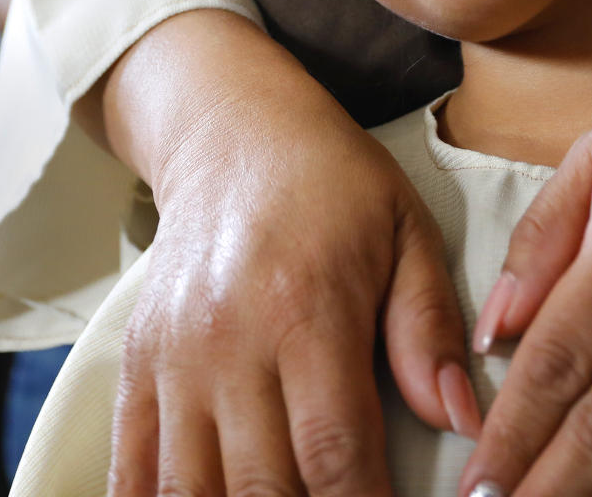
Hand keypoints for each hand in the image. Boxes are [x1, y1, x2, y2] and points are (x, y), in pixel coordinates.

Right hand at [109, 84, 480, 496]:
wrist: (230, 130)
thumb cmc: (333, 181)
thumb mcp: (405, 231)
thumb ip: (428, 328)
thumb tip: (459, 421)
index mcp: (306, 310)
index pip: (334, 454)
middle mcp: (229, 342)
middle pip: (262, 490)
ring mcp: (173, 359)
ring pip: (190, 492)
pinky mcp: (136, 365)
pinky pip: (132, 468)